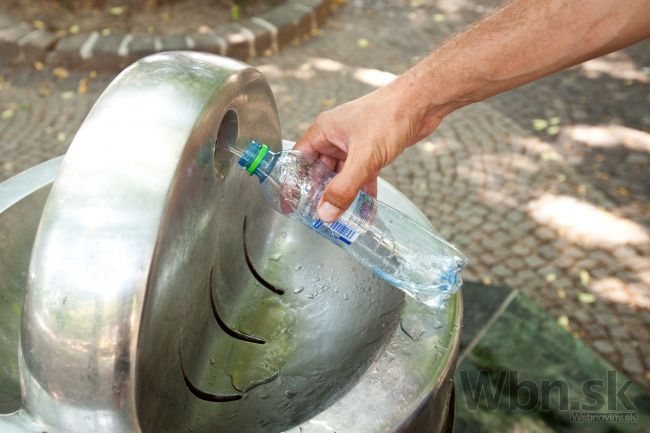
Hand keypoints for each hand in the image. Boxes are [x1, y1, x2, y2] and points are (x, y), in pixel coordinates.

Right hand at [294, 82, 441, 222]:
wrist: (422, 102)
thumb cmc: (390, 115)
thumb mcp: (364, 157)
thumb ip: (344, 187)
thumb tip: (326, 212)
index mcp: (324, 131)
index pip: (298, 160)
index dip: (294, 182)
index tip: (293, 204)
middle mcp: (336, 137)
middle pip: (320, 170)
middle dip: (321, 194)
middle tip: (320, 217)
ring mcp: (354, 144)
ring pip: (342, 175)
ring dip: (343, 195)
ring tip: (341, 220)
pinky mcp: (371, 150)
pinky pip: (360, 174)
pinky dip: (362, 190)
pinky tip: (365, 209)